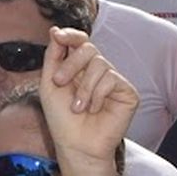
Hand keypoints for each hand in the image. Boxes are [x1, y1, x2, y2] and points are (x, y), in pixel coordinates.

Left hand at [37, 27, 135, 171]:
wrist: (76, 145)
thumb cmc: (62, 119)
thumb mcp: (49, 84)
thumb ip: (53, 56)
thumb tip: (55, 30)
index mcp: (79, 67)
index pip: (80, 41)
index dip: (71, 34)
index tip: (58, 35)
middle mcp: (97, 71)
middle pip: (88, 48)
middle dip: (70, 64)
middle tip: (59, 83)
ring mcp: (113, 80)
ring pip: (99, 63)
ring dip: (83, 87)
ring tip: (78, 107)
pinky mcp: (127, 91)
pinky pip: (111, 79)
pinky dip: (97, 95)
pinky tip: (95, 110)